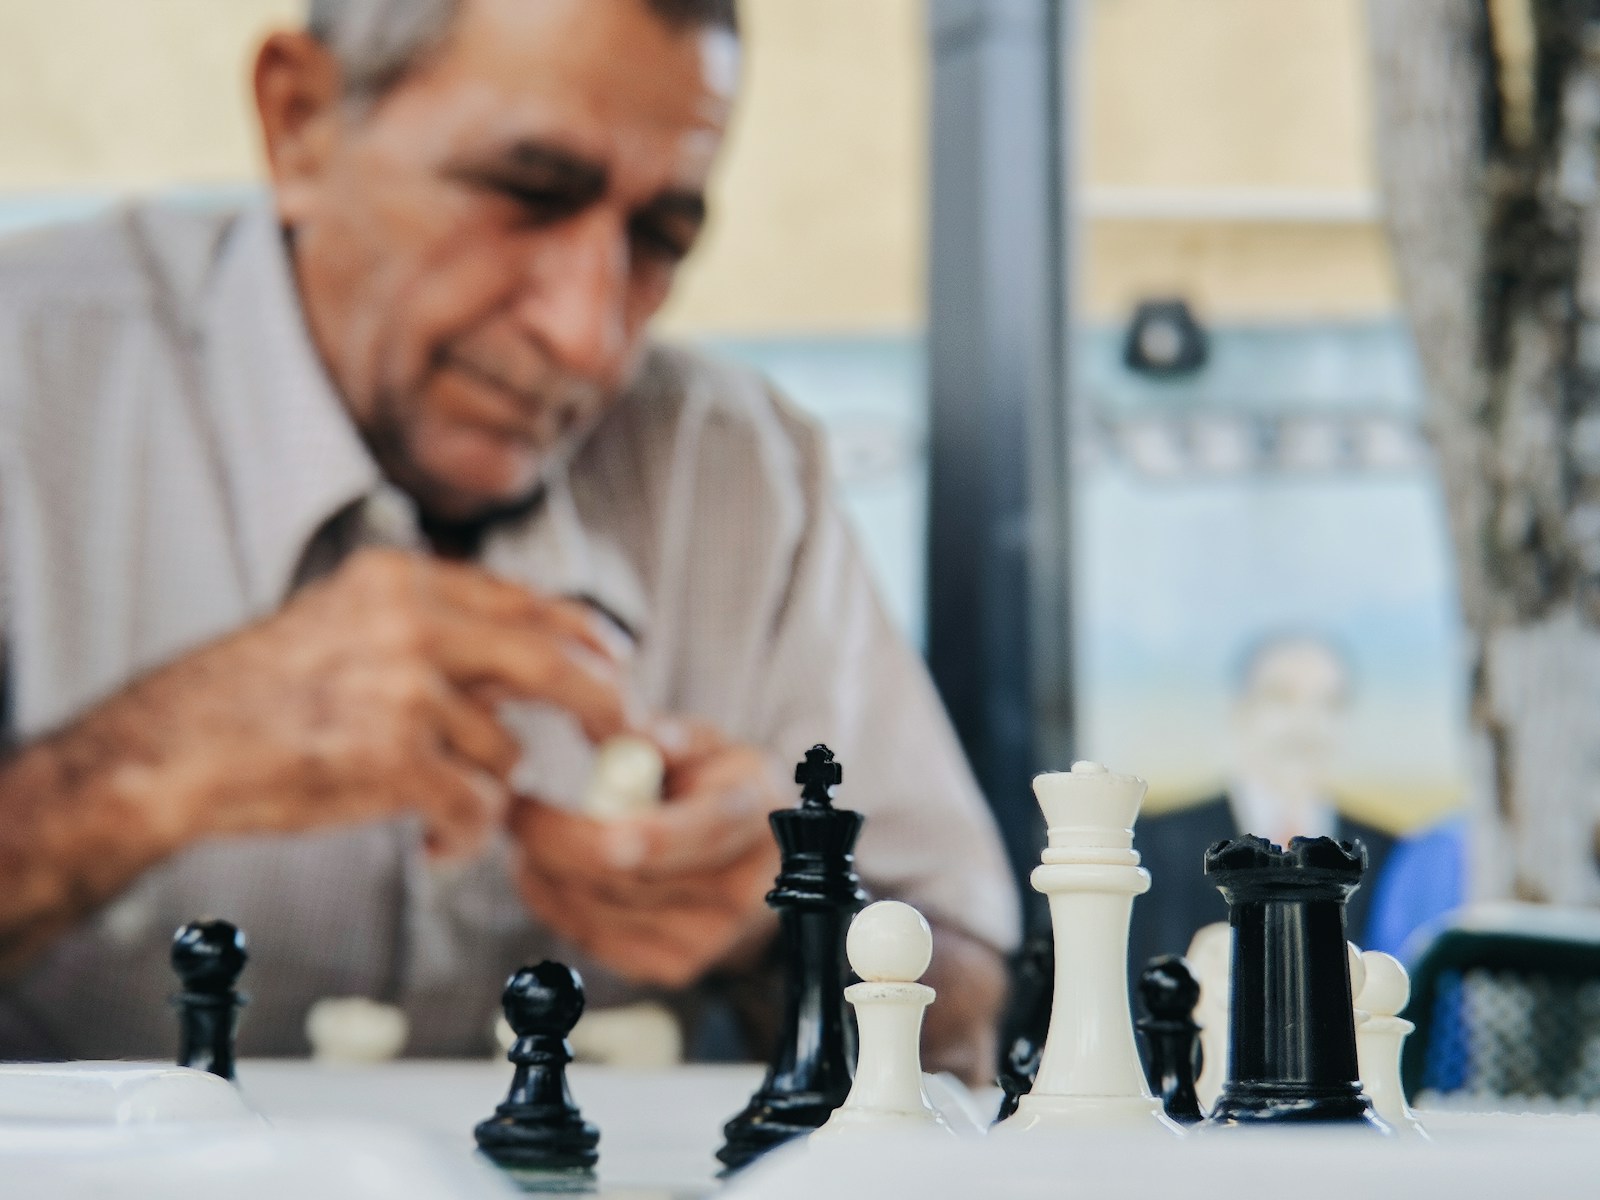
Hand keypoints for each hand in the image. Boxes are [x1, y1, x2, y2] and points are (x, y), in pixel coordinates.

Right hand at [111, 547, 629, 858]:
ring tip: (434, 812)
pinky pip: (477, 807)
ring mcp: (405, 688)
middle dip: (602, 705)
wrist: (171, 750)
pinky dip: (463, 836)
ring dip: (484, 795)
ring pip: (505, 753)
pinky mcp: (394, 758)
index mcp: (402, 581)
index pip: (526, 601)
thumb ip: (436, 634)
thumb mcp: (347, 626)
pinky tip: (429, 845)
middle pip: (550, 662)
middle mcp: (411, 622)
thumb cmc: (255, 698)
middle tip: (622, 738)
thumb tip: (533, 664)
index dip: (585, 636)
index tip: (616, 664)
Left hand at [508, 725, 782, 987]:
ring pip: (603, 910)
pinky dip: (555, 903)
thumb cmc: (715, 787)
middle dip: (562, 843)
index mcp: (752, 814)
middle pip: (636, 878)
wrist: (750, 861)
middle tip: (518, 808)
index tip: (606, 835)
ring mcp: (708, 936)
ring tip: (529, 832)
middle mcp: (739, 886)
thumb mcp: (707, 746)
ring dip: (548, 871)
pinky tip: (543, 869)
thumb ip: (671, 738)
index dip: (657, 837)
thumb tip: (632, 734)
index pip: (706, 830)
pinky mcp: (675, 967)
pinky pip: (594, 938)